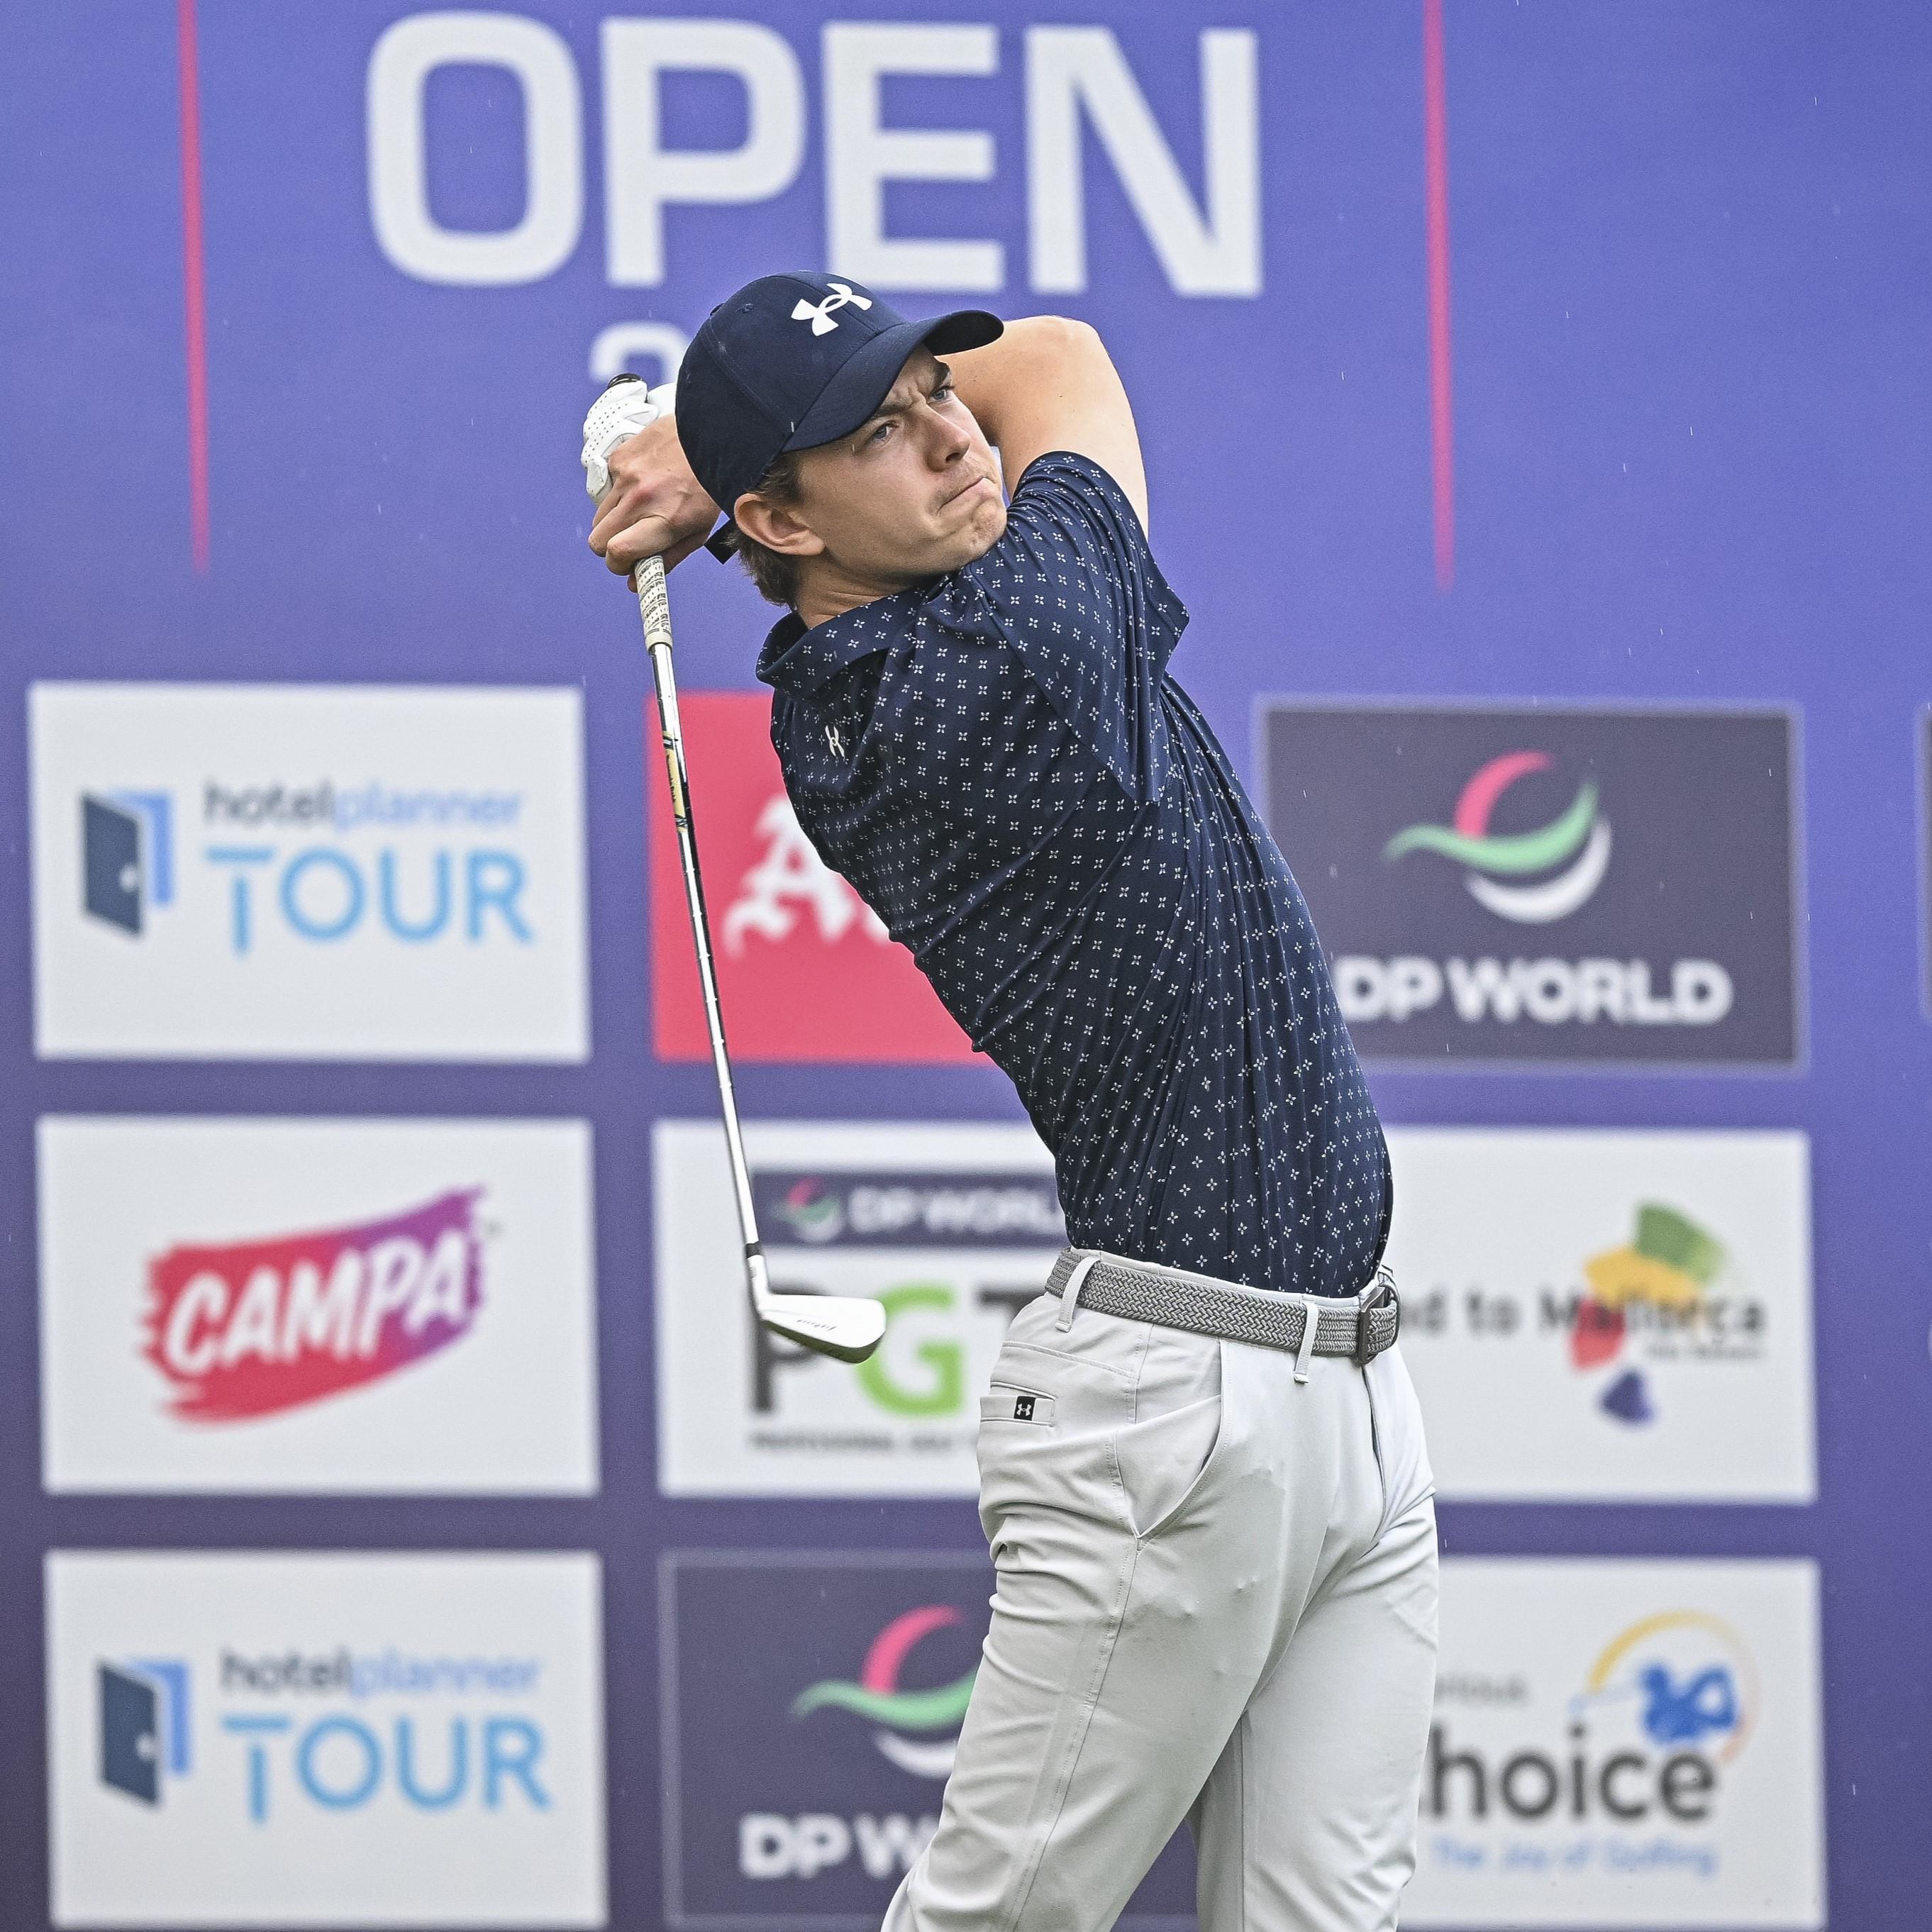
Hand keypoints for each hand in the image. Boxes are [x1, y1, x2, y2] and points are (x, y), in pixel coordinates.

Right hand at [587, 414, 719, 577]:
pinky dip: (620, 494)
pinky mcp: (618, 459)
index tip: (627, 563)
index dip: (618, 564)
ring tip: (642, 509)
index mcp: (665, 520)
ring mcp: (625, 476)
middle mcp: (641, 498)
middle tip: (630, 541)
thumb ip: (666, 559)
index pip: (618, 552)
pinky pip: (607, 490)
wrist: (711, 435)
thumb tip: (634, 582)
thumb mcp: (698, 531)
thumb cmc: (708, 487)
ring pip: (599, 517)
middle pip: (597, 541)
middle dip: (610, 548)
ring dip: (615, 522)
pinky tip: (644, 483)